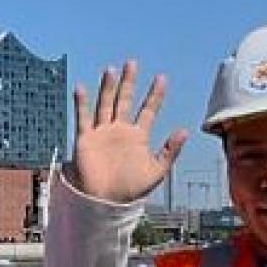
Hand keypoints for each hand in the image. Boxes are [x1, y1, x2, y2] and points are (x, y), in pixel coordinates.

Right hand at [70, 59, 187, 202]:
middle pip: (124, 101)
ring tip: (111, 70)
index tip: (162, 78)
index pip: (148, 110)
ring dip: (107, 88)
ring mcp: (102, 133)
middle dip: (129, 82)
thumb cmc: (131, 190)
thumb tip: (184, 131)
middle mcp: (119, 131)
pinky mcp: (86, 140)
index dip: (155, 95)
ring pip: (105, 105)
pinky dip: (82, 103)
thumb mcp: (156, 170)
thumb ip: (169, 150)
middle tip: (132, 63)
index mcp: (137, 137)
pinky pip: (83, 118)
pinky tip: (82, 88)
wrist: (105, 203)